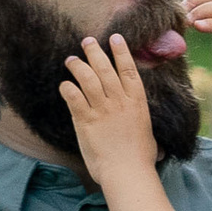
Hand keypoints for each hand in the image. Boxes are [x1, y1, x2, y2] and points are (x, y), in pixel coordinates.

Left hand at [60, 34, 157, 180]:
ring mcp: (102, 110)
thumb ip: (141, 123)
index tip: (115, 37)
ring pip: (88, 79)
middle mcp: (119, 101)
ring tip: (71, 59)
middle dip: (95, 52)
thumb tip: (146, 130)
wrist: (128, 172)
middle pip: (105, 69)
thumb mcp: (147, 134)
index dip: (121, 51)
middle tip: (87, 41)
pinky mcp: (86, 121)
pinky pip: (74, 97)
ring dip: (78, 66)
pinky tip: (64, 84)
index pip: (128, 70)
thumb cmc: (140, 159)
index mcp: (137, 102)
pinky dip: (68, 88)